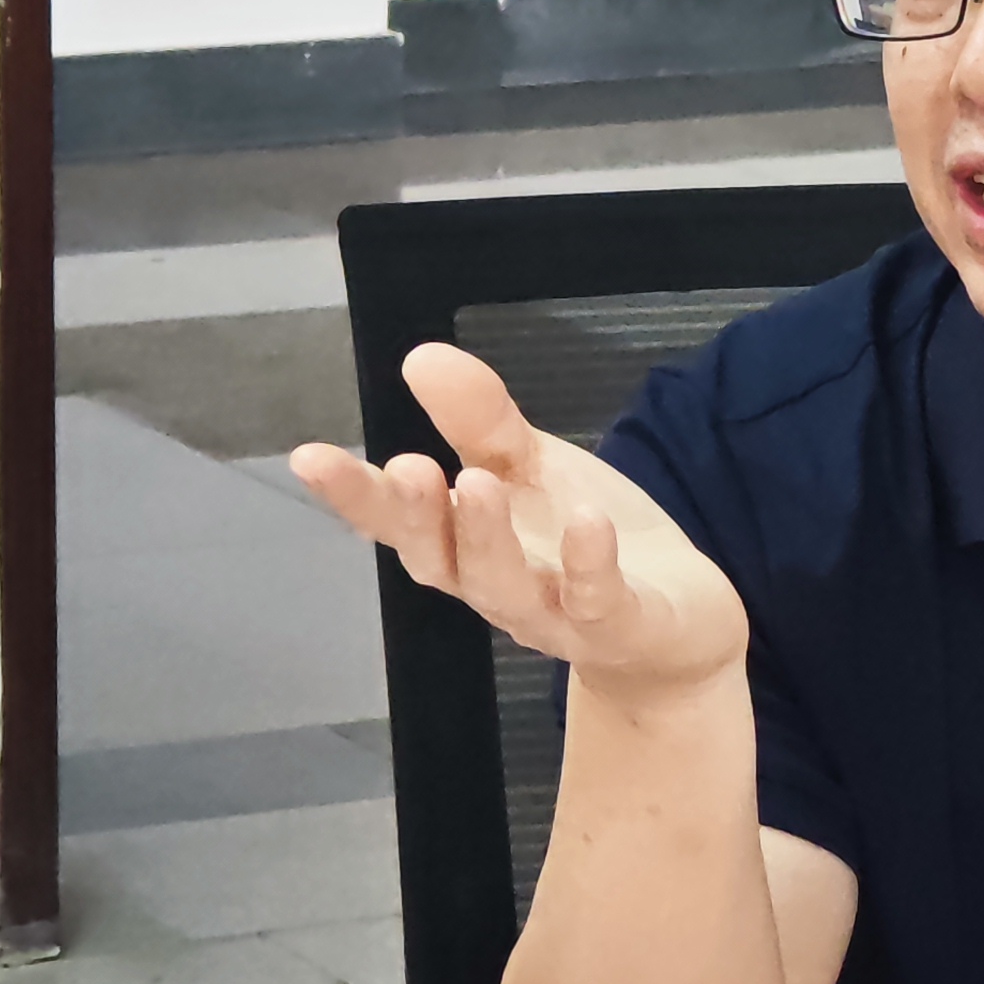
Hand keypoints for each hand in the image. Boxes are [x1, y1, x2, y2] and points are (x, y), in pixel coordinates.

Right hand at [291, 344, 749, 707]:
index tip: (310, 456)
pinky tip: (589, 525)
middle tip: (406, 467)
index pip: (394, 522)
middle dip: (417, 515)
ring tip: (477, 484)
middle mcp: (494, 587)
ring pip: (506, 588)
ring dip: (487, 539)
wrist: (674, 626)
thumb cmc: (580, 543)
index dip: (351, 495)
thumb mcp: (531, 468)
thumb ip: (479, 421)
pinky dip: (590, 567)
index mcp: (462, 544)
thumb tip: (420, 356)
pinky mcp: (620, 627)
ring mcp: (553, 615)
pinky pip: (598, 603)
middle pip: (439, 560)